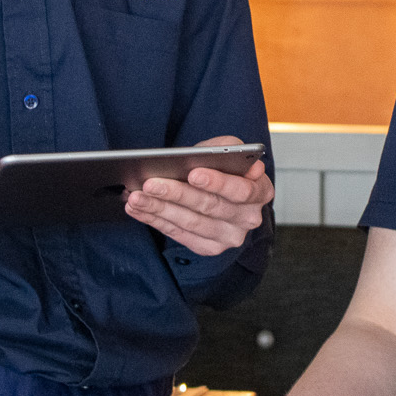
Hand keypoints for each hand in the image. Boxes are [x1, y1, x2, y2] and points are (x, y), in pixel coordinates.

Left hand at [126, 135, 272, 256]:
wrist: (222, 193)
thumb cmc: (222, 167)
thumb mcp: (228, 151)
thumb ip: (227, 148)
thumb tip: (229, 153)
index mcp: (260, 191)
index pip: (241, 190)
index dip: (218, 182)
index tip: (193, 173)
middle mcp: (248, 218)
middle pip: (209, 207)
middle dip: (177, 193)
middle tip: (149, 183)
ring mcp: (229, 237)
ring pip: (190, 222)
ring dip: (159, 208)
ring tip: (135, 196)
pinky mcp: (209, 247)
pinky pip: (178, 234)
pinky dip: (155, 220)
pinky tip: (138, 209)